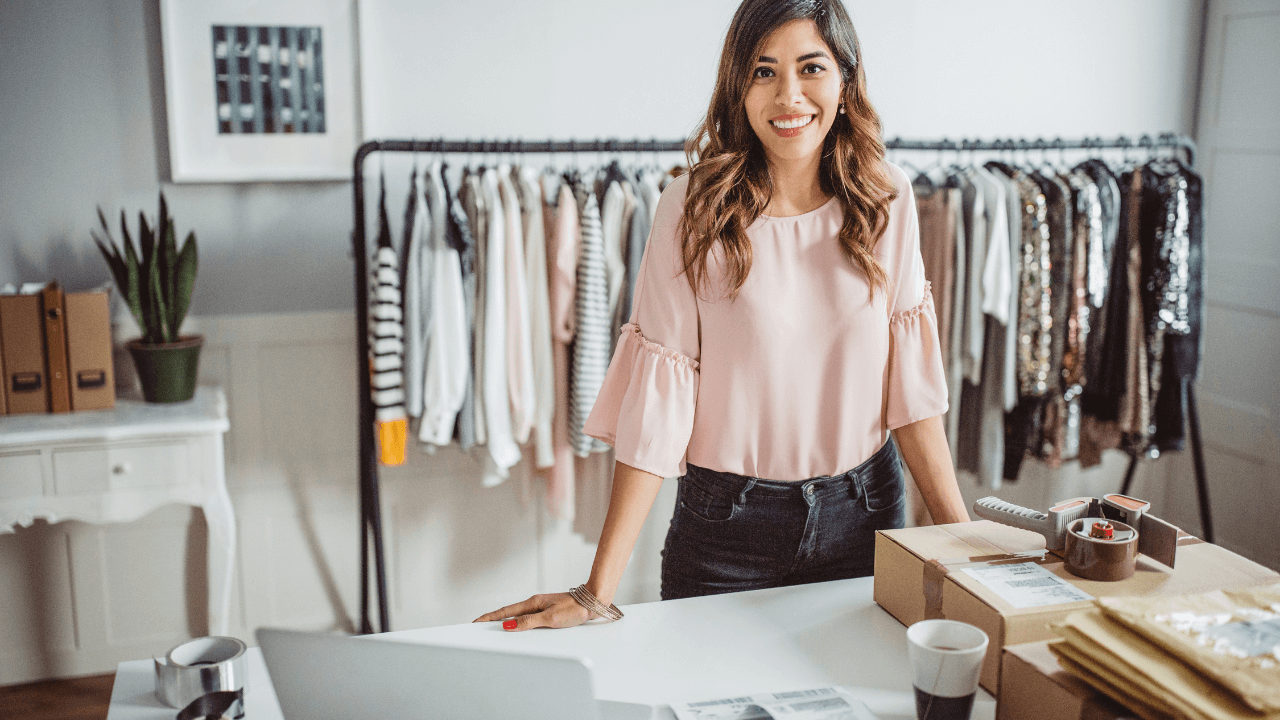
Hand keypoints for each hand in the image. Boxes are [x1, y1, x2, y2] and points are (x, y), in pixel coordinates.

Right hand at [472, 593, 592, 631]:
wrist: (593, 602)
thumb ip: (528, 622)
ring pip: (518, 616)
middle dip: (493, 621)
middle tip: (479, 629)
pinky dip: (519, 624)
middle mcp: (535, 604)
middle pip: (509, 614)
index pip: (505, 612)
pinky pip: (528, 619)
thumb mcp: (550, 619)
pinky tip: (518, 630)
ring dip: (505, 623)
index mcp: (532, 603)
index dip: (489, 618)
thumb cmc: (574, 609)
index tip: (475, 623)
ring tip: (493, 632)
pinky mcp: (548, 612)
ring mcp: (541, 607)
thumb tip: (508, 625)